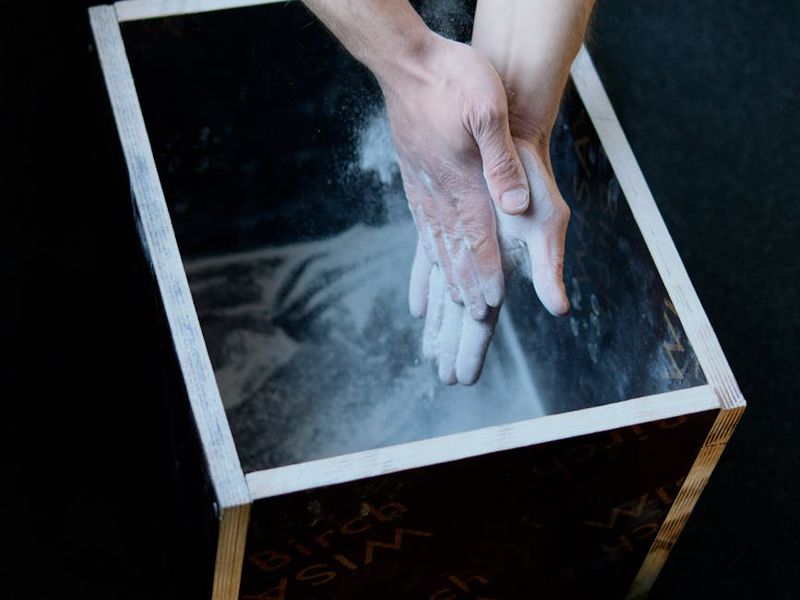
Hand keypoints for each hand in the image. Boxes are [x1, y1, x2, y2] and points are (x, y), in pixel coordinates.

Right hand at [381, 35, 531, 320]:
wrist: (408, 63)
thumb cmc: (453, 79)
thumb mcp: (487, 109)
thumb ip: (501, 161)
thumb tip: (514, 206)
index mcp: (461, 180)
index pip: (477, 237)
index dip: (486, 271)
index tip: (492, 302)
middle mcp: (439, 191)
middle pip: (455, 249)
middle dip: (466, 284)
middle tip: (474, 316)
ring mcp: (422, 186)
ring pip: (435, 241)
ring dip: (446, 274)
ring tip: (451, 300)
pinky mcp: (413, 177)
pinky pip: (420, 224)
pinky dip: (426, 251)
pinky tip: (428, 260)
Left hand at [410, 140, 569, 384]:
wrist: (510, 134)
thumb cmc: (532, 179)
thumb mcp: (545, 223)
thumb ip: (549, 268)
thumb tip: (559, 309)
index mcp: (500, 271)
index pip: (482, 323)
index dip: (471, 350)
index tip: (462, 380)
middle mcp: (482, 264)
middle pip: (461, 317)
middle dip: (452, 346)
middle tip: (444, 378)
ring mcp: (464, 246)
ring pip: (445, 296)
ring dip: (439, 323)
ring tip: (430, 353)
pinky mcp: (449, 225)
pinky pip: (429, 264)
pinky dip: (423, 285)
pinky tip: (419, 306)